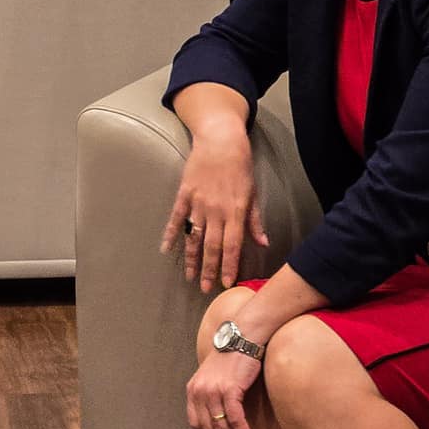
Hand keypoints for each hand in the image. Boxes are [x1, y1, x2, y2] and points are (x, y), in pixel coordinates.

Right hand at [160, 129, 266, 291]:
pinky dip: (170, 233)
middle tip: (205, 288)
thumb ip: (254, 220)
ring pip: (193, 236)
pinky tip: (166, 248)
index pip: (232, 246)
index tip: (226, 283)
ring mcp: (198, 203)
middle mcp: (216, 211)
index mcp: (235, 211)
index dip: (229, 266)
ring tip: (189, 276)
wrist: (220, 140)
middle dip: (209, 269)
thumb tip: (263, 243)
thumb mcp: (252, 192)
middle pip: (211, 246)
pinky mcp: (185, 194)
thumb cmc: (240, 165)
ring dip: (192, 258)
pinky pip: (176, 218)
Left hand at [186, 349, 261, 428]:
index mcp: (193, 390)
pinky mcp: (229, 389)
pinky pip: (234, 419)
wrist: (242, 336)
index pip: (197, 424)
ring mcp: (212, 390)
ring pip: (222, 427)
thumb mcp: (213, 377)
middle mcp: (199, 391)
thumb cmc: (232, 357)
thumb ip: (211, 396)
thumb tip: (220, 421)